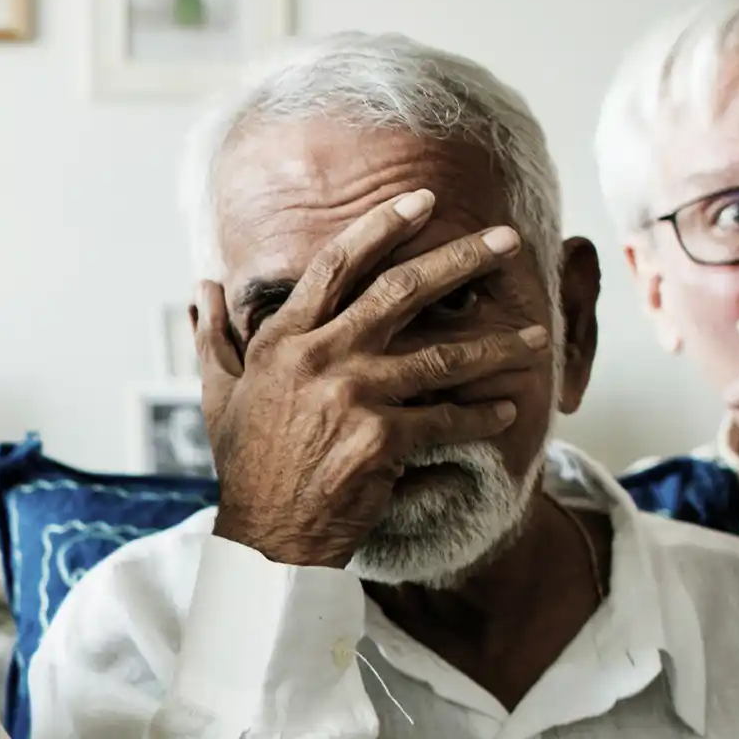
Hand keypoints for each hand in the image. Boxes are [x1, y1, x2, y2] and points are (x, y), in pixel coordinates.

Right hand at [197, 188, 550, 567]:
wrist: (265, 536)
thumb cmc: (246, 467)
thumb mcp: (219, 395)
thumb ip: (213, 336)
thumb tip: (201, 288)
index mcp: (282, 341)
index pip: (337, 266)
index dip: (382, 227)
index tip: (423, 202)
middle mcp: (318, 358)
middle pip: (402, 291)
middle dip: (462, 259)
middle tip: (508, 240)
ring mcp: (351, 397)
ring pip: (441, 355)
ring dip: (496, 343)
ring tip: (537, 334)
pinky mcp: (381, 440)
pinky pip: (447, 418)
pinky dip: (481, 415)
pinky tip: (506, 409)